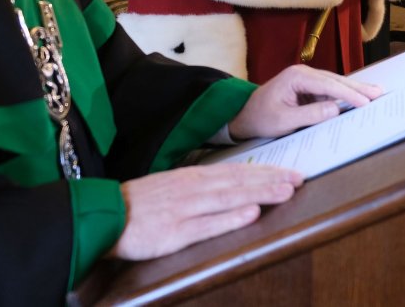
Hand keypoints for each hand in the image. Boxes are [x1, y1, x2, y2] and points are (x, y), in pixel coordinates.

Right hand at [110, 163, 302, 260]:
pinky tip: (251, 213)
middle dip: (271, 180)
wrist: (104, 215)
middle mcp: (192, 189)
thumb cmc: (139, 205)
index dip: (265, 172)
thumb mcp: (171, 190)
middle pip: (238, 182)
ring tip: (286, 191)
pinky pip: (207, 224)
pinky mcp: (175, 232)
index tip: (290, 172)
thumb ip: (199, 189)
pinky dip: (231, 218)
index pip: (236, 172)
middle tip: (301, 178)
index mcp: (192, 178)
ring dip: (260, 193)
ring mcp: (184, 209)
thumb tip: (232, 189)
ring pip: (229, 198)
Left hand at [229, 63, 381, 140]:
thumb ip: (310, 115)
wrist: (245, 115)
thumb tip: (335, 110)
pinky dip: (344, 95)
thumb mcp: (284, 121)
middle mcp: (303, 73)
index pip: (328, 85)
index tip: (365, 102)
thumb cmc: (261, 118)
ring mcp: (306, 79)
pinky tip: (358, 98)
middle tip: (379, 93)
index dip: (348, 94)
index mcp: (296, 77)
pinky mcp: (307, 87)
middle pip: (335, 80)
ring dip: (354, 90)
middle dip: (357, 88)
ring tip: (374, 93)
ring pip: (334, 84)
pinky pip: (329, 91)